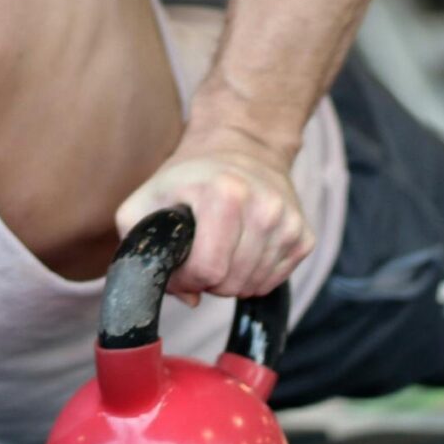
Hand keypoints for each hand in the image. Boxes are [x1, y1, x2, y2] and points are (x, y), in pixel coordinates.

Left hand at [115, 143, 312, 304]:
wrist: (242, 148)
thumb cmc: (189, 179)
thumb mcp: (147, 200)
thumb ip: (140, 246)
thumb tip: (187, 296)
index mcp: (226, 194)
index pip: (207, 270)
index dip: (186, 277)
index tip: (180, 262)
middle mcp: (265, 207)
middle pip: (230, 283)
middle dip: (208, 280)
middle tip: (199, 254)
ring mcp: (289, 223)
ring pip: (252, 287)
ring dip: (230, 279)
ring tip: (220, 250)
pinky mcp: (304, 237)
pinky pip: (273, 282)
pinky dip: (253, 276)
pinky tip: (242, 250)